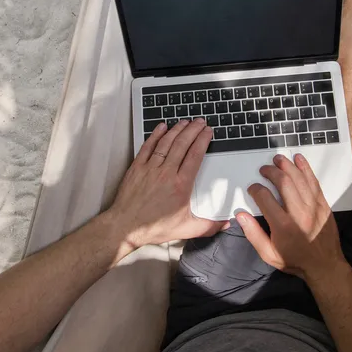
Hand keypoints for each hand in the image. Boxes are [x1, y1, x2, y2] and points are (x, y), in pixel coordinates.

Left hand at [106, 119, 228, 248]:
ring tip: (185, 122)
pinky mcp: (137, 168)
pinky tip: (162, 127)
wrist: (125, 226)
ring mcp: (150, 168)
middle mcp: (166, 173)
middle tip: (200, 122)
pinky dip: (155, 135)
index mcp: (180, 185)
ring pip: (166, 142)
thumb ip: (209, 226)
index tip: (208, 132)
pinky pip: (148, 146)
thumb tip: (225, 224)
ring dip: (177, 130)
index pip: (195, 156)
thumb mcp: (186, 229)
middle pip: (182, 144)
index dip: (203, 140)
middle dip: (193, 130)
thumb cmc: (154, 227)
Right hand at [237, 154, 347, 285]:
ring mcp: (313, 207)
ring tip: (278, 159)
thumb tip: (241, 216)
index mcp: (283, 225)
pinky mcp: (323, 204)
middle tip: (264, 169)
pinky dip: (306, 169)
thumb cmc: (295, 260)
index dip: (256, 189)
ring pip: (299, 178)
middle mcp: (299, 213)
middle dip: (271, 172)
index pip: (265, 198)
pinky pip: (314, 182)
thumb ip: (253, 234)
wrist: (324, 265)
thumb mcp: (269, 254)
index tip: (253, 188)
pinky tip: (299, 160)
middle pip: (284, 182)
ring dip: (288, 165)